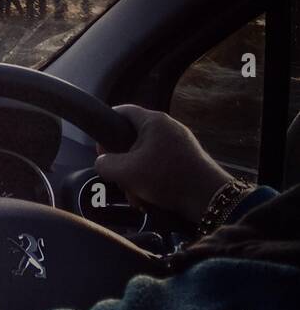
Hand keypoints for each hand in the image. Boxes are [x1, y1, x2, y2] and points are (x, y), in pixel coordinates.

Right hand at [93, 105, 233, 224]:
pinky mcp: (186, 159)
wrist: (208, 197)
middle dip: (122, 162)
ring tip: (138, 195)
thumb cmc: (166, 177)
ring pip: (144, 156)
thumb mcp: (124, 172)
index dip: (105, 127)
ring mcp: (179, 143)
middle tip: (120, 178)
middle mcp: (168, 127)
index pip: (121, 111)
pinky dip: (151, 180)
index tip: (101, 149)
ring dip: (136, 176)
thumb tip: (102, 162)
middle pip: (131, 138)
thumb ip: (104, 164)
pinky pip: (159, 165)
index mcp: (153, 121)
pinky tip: (150, 198)